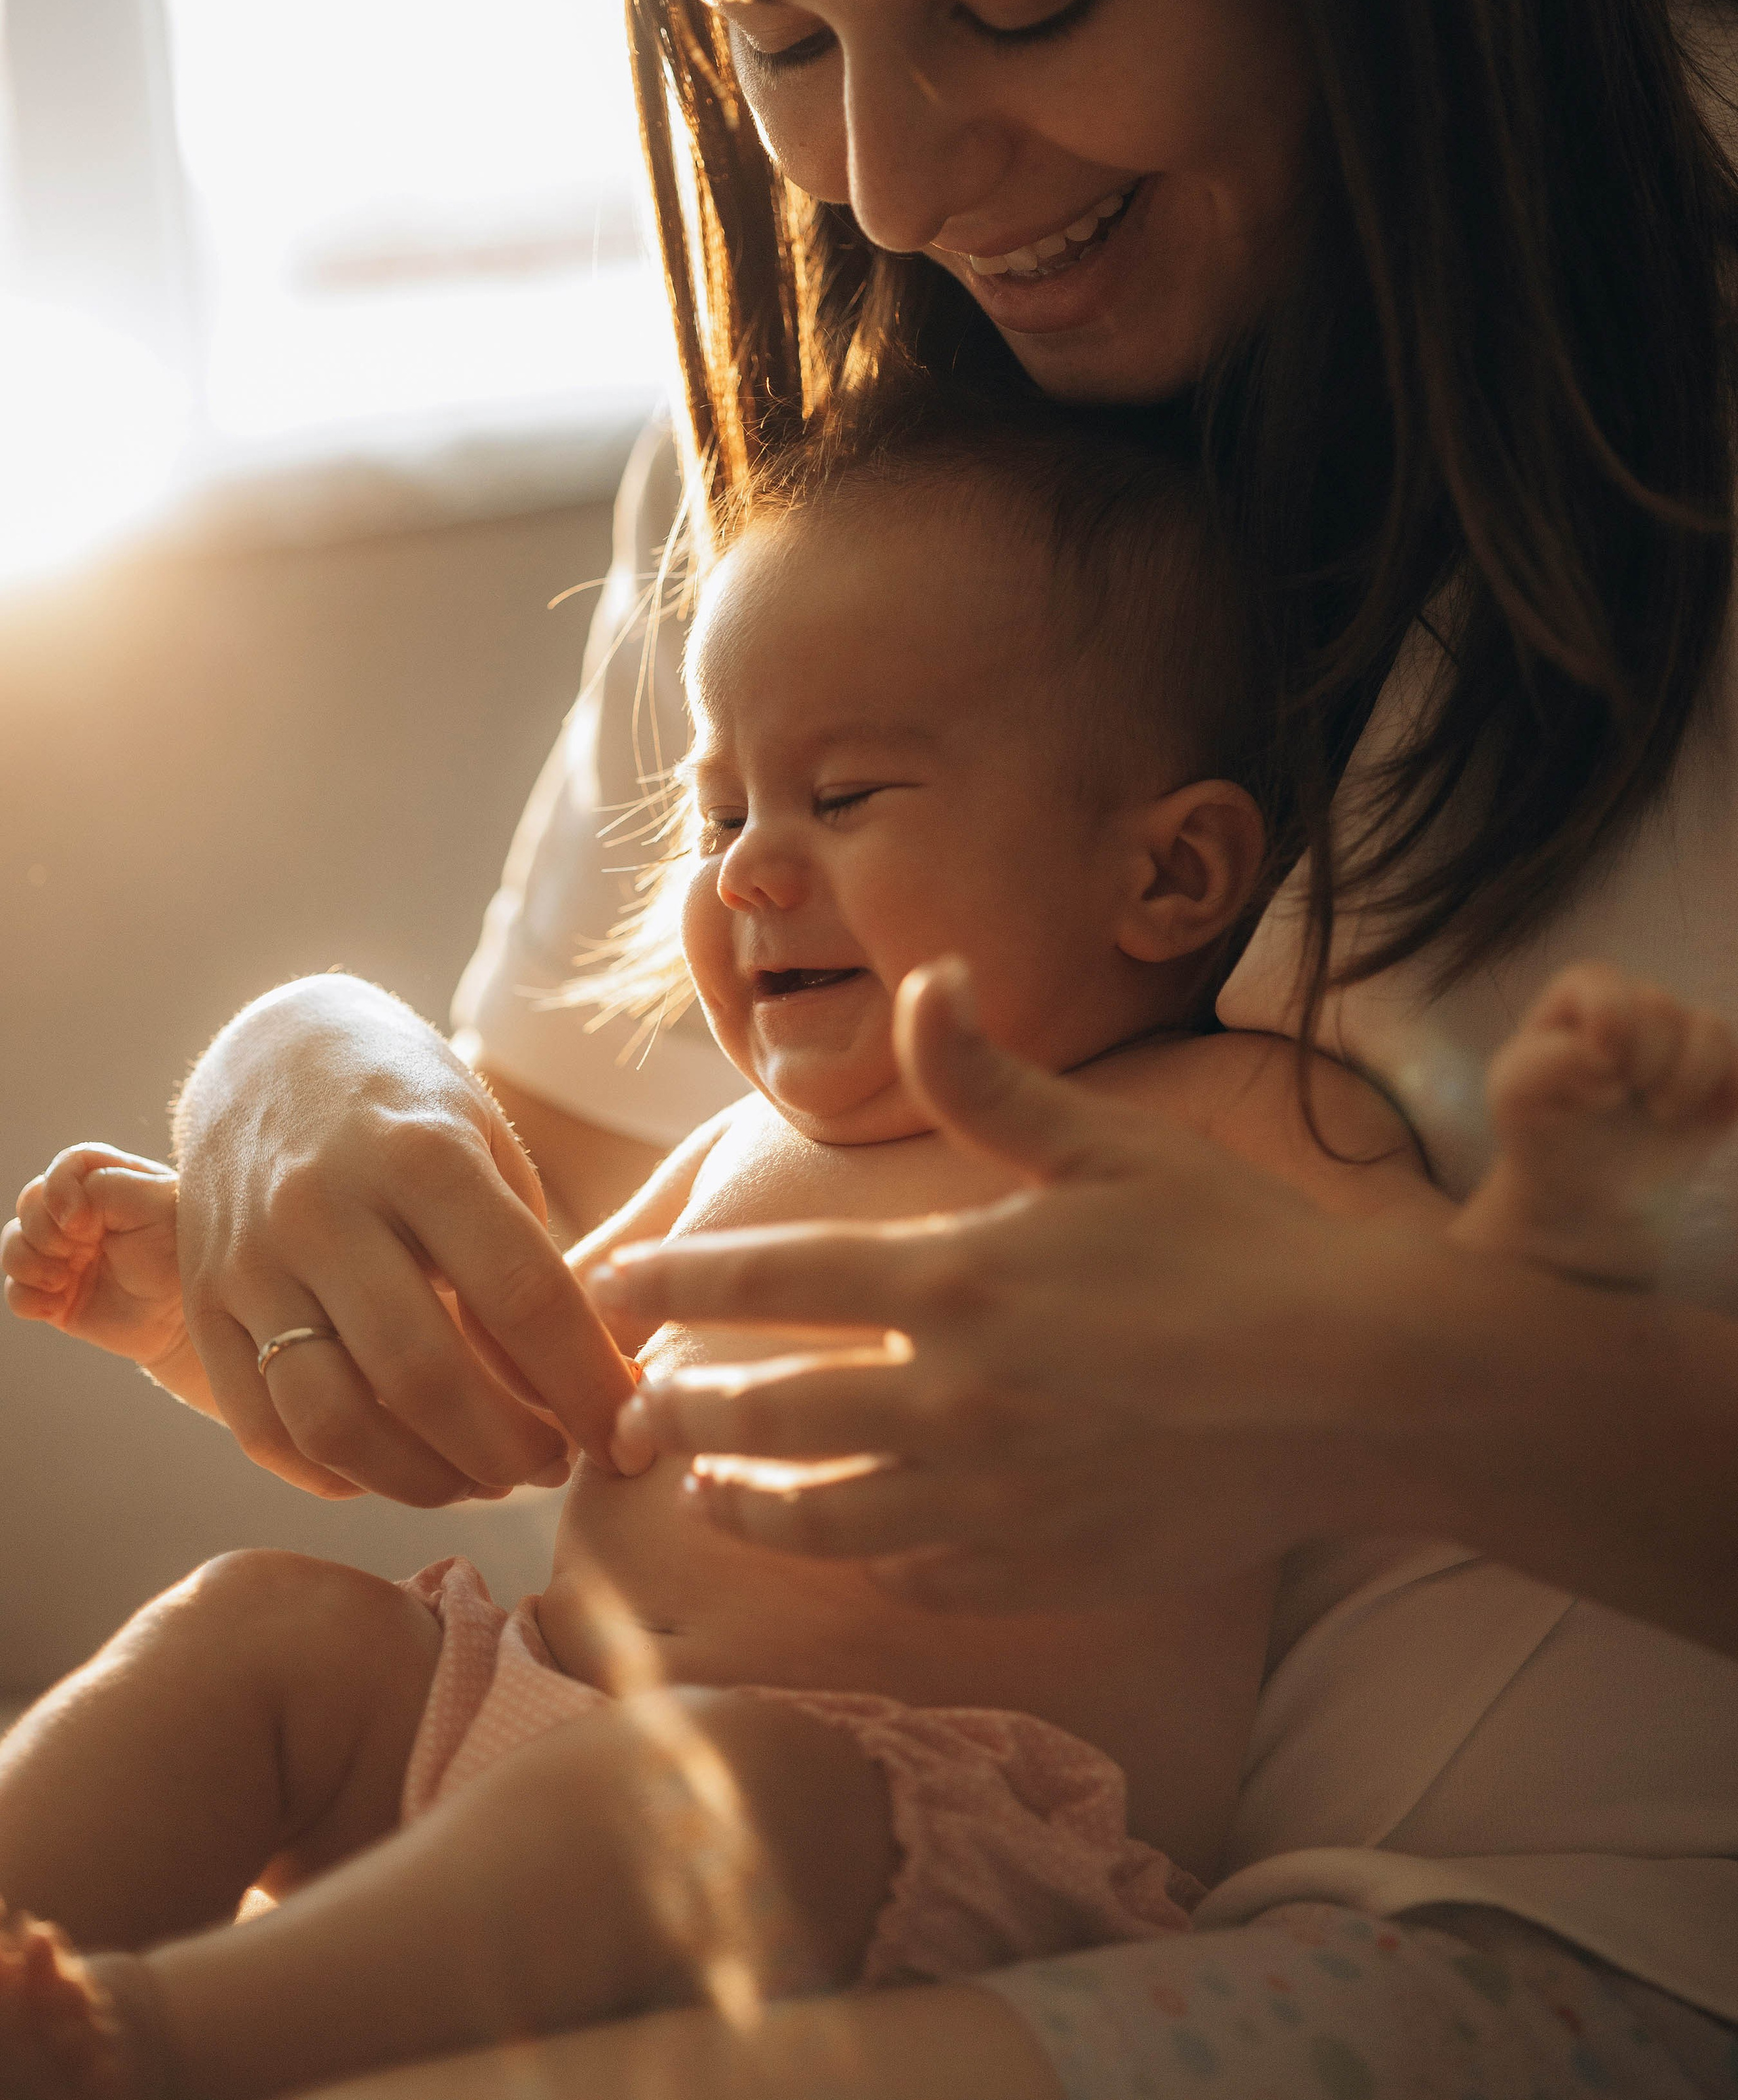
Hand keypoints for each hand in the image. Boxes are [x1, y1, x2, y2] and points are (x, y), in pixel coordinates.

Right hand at [3, 1145, 212, 1406]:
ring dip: (29, 1262)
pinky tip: (56, 1305)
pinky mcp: (56, 1295)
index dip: (59, 1187)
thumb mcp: (159, 1205)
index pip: (68, 1165)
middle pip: (31, 1202)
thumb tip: (64, 1212)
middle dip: (43, 1228)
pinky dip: (27, 1298)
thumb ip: (109, 1187)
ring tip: (63, 1279)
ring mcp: (66, 1255)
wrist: (187, 1317)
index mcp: (112, 1185)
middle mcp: (83, 1216)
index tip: (79, 1221)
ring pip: (14, 1244)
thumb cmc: (185, 1253)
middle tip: (77, 1250)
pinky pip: (16, 1292)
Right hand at [173, 977, 637, 1505]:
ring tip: (483, 1479)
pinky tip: (397, 1466)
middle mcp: (324, 1207)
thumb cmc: (412, 1111)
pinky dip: (341, 1474)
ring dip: (427, 1480)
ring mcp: (251, 1260)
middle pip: (426, 1376)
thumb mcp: (487, 1152)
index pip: (524, 1297)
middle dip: (510, 1451)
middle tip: (554, 1465)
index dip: (586, 1386)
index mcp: (420, 1154)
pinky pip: (267, 1429)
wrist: (272, 1051)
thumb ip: (524, 1270)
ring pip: (336, 1422)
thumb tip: (581, 1401)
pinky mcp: (202, 1303)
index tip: (626, 1434)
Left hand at [591, 963, 1454, 1610]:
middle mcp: (955, 1397)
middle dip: (688, 1402)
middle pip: (770, 1408)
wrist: (1358, 1386)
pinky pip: (918, 1577)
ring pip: (822, 1514)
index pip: (770, 1278)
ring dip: (746, 1499)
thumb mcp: (1111, 1141)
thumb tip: (927, 978)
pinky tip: (848, 1543)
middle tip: (643, 1403)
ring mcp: (995, 1497)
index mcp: (959, 1278)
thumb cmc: (1239, 1244)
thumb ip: (990, 1079)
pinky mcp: (1046, 1568)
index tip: (615, 1285)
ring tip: (708, 1487)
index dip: (674, 1280)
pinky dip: (864, 1562)